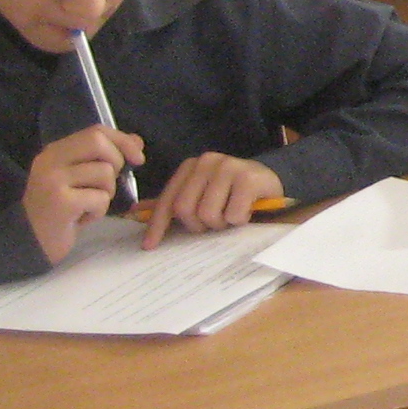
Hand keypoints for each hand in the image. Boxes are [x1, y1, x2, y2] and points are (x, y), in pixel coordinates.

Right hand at [23, 126, 141, 264]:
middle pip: (98, 143)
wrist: (30, 241)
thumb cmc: (60, 210)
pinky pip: (100, 198)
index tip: (138, 157)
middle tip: (108, 185)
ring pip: (104, 172)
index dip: (122, 140)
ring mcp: (53, 180)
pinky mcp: (61, 202)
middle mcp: (50, 161)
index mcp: (54, 151)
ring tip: (89, 205)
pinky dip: (99, 211)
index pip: (95, 131)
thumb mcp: (80, 178)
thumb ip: (103, 157)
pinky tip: (82, 218)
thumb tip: (136, 141)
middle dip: (117, 162)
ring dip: (107, 193)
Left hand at [140, 153, 283, 248]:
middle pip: (184, 210)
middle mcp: (206, 162)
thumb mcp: (201, 193)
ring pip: (208, 214)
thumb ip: (173, 201)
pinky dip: (238, 220)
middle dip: (199, 225)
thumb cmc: (232, 192)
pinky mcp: (248, 178)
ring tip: (231, 216)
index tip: (150, 246)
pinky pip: (232, 214)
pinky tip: (246, 211)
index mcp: (189, 167)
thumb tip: (136, 213)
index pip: (167, 200)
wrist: (271, 180)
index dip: (158, 225)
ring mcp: (228, 167)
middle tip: (214, 223)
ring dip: (221, 223)